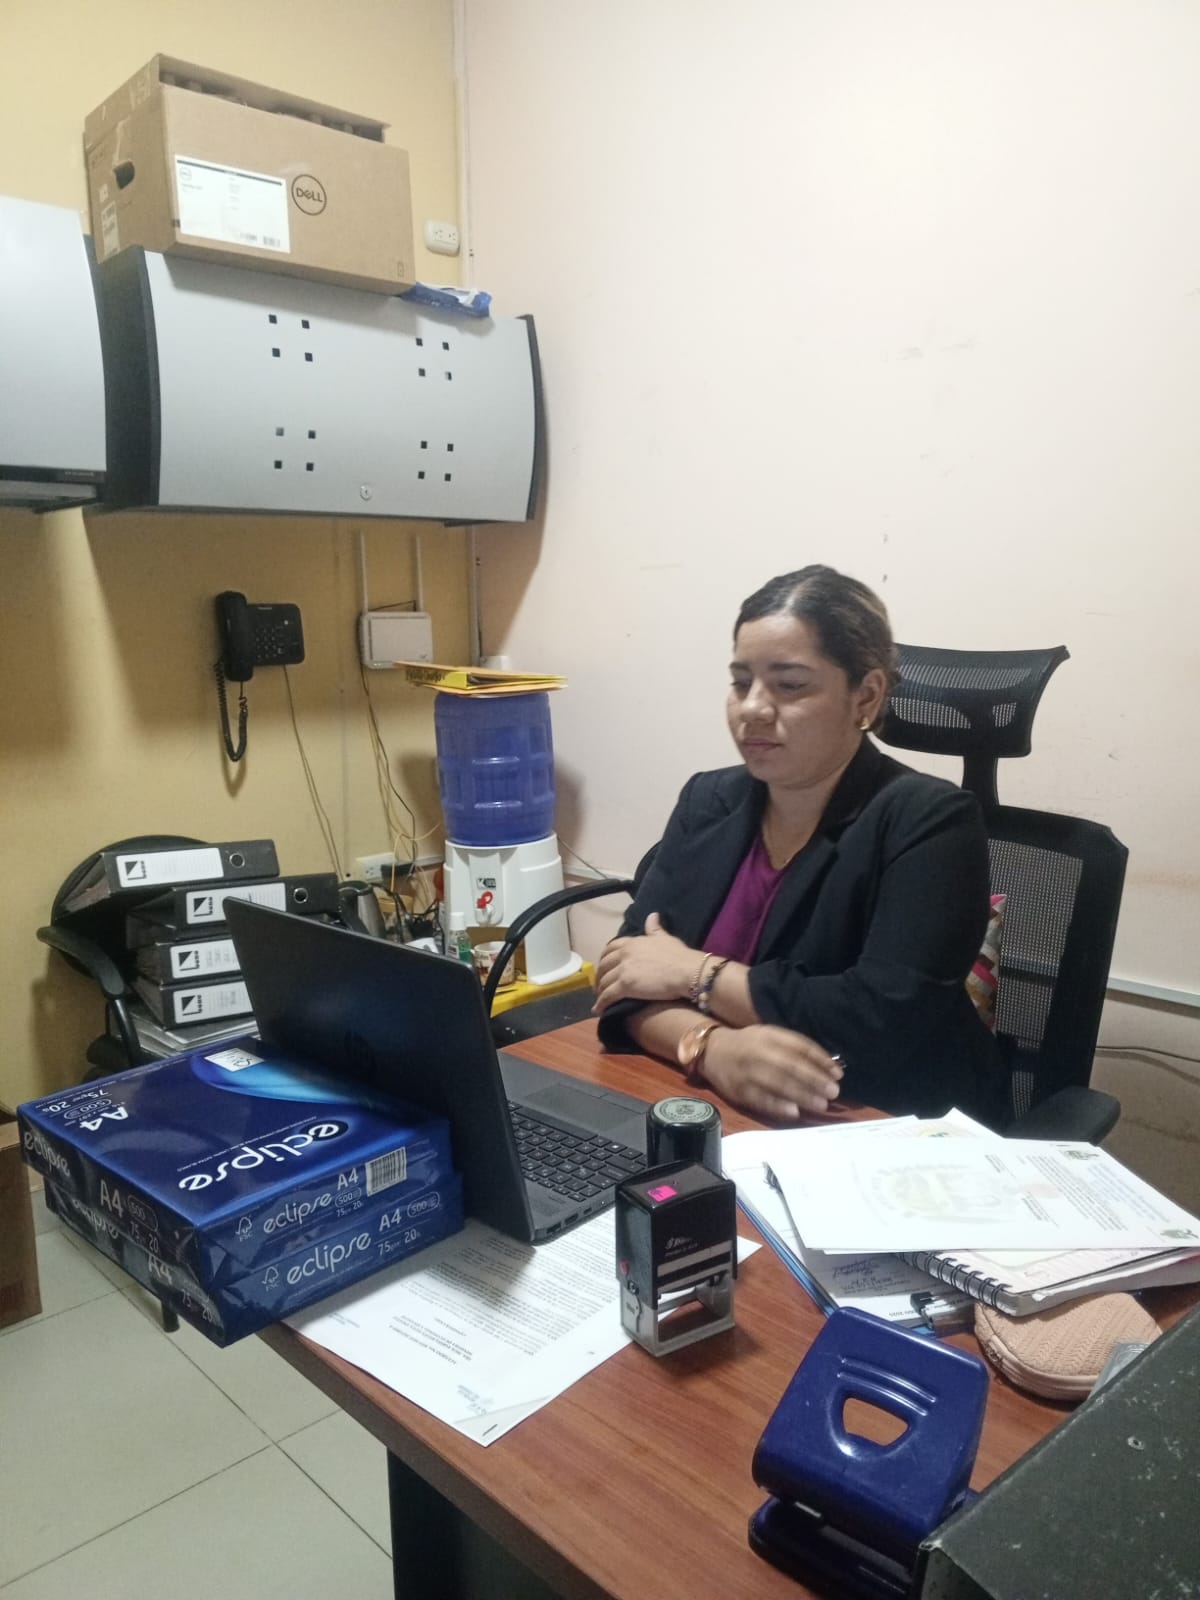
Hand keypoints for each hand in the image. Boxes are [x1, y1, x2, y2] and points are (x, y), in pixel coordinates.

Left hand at [592, 912, 697, 1012]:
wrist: (687, 971)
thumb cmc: (679, 956)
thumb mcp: (665, 938)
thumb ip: (655, 929)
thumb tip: (652, 915)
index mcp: (633, 942)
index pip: (611, 948)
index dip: (605, 958)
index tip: (604, 966)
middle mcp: (624, 954)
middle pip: (604, 965)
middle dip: (600, 976)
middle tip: (599, 985)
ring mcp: (623, 969)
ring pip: (604, 981)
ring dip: (600, 991)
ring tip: (600, 999)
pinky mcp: (625, 985)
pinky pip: (608, 995)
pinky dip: (601, 1004)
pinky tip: (599, 1010)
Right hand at [701, 1025, 842, 1119]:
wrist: (711, 1051)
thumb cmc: (749, 1044)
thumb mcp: (770, 1036)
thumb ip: (795, 1047)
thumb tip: (829, 1066)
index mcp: (769, 1035)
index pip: (799, 1046)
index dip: (820, 1059)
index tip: (838, 1073)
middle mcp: (758, 1051)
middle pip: (790, 1066)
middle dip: (814, 1079)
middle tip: (834, 1092)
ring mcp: (747, 1072)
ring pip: (778, 1083)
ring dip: (802, 1095)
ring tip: (822, 1104)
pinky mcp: (739, 1091)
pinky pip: (761, 1099)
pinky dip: (778, 1106)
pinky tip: (794, 1112)